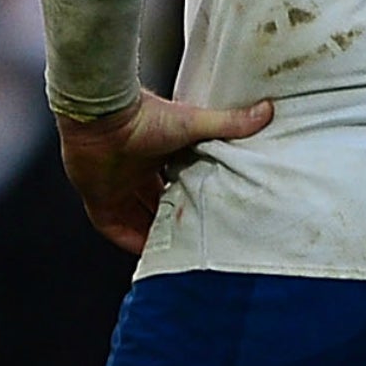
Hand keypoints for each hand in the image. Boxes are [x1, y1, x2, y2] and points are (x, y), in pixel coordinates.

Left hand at [57, 90, 272, 253]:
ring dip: (153, 232)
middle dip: (173, 217)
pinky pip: (114, 229)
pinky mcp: (99, 200)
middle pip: (157, 201)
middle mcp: (136, 170)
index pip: (177, 178)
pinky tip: (146, 254)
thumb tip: (266, 111)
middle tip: (194, 233)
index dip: (191, 194)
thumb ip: (228, 123)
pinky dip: (129, 241)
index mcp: (158, 151)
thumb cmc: (143, 115)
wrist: (102, 117)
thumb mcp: (194, 123)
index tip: (209, 207)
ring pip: (137, 217)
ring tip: (176, 249)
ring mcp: (117, 186)